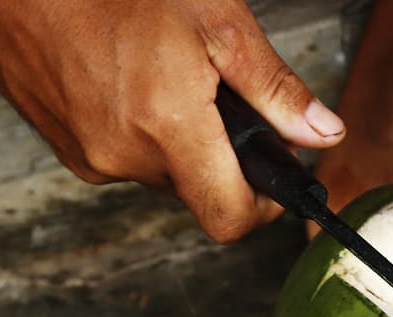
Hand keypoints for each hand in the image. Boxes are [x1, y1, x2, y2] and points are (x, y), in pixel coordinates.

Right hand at [0, 0, 345, 241]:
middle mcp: (125, 157)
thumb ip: (274, 87)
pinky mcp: (69, 150)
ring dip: (183, 142)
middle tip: (226, 101)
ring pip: (166, 174)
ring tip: (173, 79)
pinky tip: (134, 82)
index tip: (278, 178)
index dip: (265, 207)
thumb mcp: (216, 21)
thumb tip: (324, 134)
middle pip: (202, 193)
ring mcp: (91, 158)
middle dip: (225, 158)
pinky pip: (127, 158)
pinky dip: (144, 132)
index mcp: (168, 129)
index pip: (230, 219)